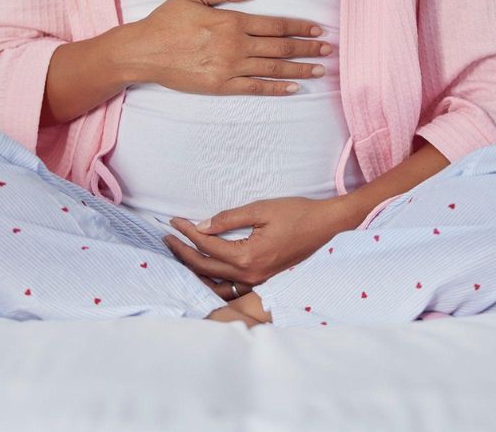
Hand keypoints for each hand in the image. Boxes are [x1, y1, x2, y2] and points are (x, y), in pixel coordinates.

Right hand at [118, 0, 333, 95]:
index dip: (299, 27)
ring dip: (300, 69)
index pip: (275, 25)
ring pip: (273, 69)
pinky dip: (277, 88)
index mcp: (231, 21)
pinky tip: (294, 88)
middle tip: (328, 50)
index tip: (318, 28)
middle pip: (281, 47)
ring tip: (320, 70)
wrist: (144, 51)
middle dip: (308, 48)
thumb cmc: (167, 20)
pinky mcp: (221, 86)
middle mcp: (235, 45)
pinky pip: (255, 88)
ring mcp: (229, 68)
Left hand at [163, 196, 354, 298]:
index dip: (187, 231)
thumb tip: (201, 226)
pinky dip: (212, 280)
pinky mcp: (262, 281)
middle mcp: (251, 274)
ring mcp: (257, 281)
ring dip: (193, 269)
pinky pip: (229, 287)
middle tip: (167, 237)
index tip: (174, 220)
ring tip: (178, 254)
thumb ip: (229, 218)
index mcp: (249, 256)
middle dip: (182, 251)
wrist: (328, 227)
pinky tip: (202, 270)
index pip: (208, 245)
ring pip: (215, 282)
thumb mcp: (262, 209)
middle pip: (205, 267)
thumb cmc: (298, 214)